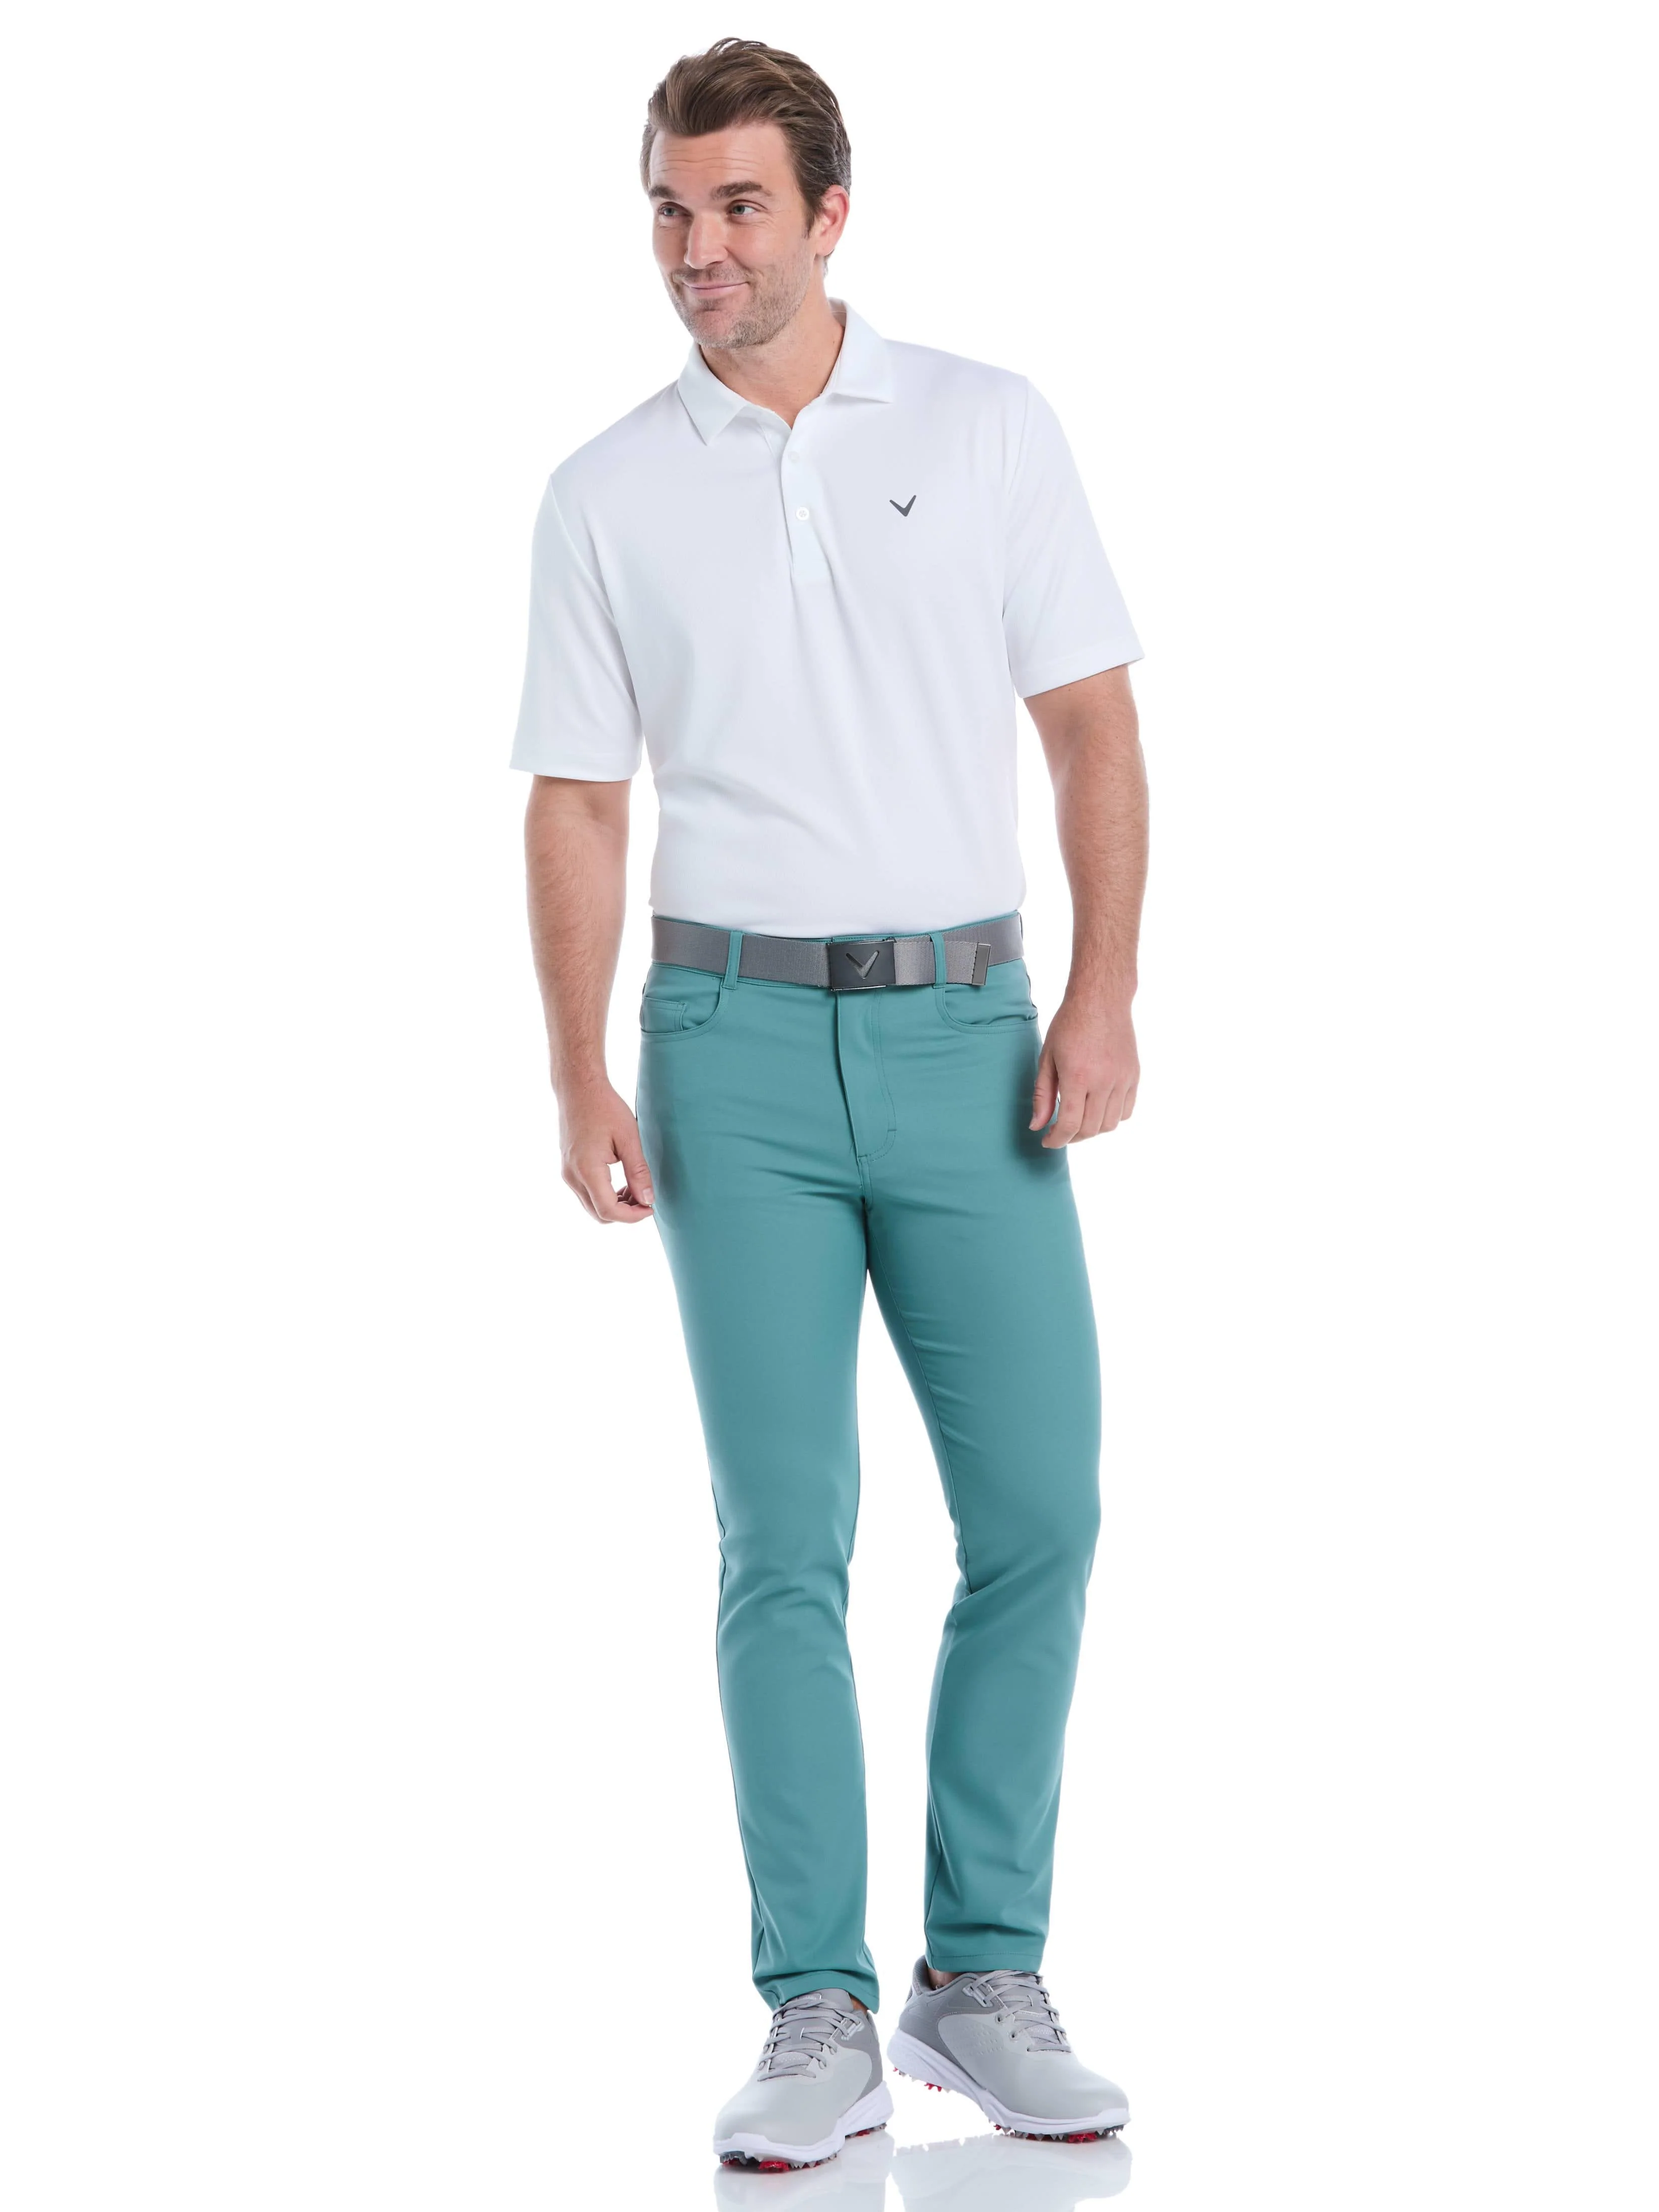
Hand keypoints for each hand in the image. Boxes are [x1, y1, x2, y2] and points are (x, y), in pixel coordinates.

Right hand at [558, 1079, 654, 1221]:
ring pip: (591, 1206)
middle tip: (645, 1198)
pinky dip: (604, 1195)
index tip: (650, 1207)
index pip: (608, 1210)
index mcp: (587, 1169)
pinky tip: (621, 1182)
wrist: (578, 1088)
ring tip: (635, 1189)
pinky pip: (586, 1193)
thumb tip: (648, 1200)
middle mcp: (572, 1176)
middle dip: (625, 1213)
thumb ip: (638, 1172)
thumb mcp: (629, 1138)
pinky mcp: (568, 1168)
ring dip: (615, 1205)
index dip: (632, 1216)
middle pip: (598, 1214)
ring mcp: (567, 1173)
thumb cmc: (604, 1107)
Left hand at [1030, 994, 1139, 1146]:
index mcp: (1077, 1076)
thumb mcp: (1047, 1058)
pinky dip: (1112, 1118)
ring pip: (1110, 1124)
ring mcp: (1122, 1079)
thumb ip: (1042, 1095)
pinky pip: (1127, 1111)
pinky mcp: (1134, 1076)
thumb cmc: (1069, 1025)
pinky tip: (1098, 1109)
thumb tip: (1037, 1126)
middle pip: (1091, 1129)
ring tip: (1079, 1121)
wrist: (1101, 1000)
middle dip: (1072, 1137)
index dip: (1057, 1140)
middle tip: (1060, 1131)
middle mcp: (1103, 1081)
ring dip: (1092, 1130)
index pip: (1070, 1124)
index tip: (1048, 1141)